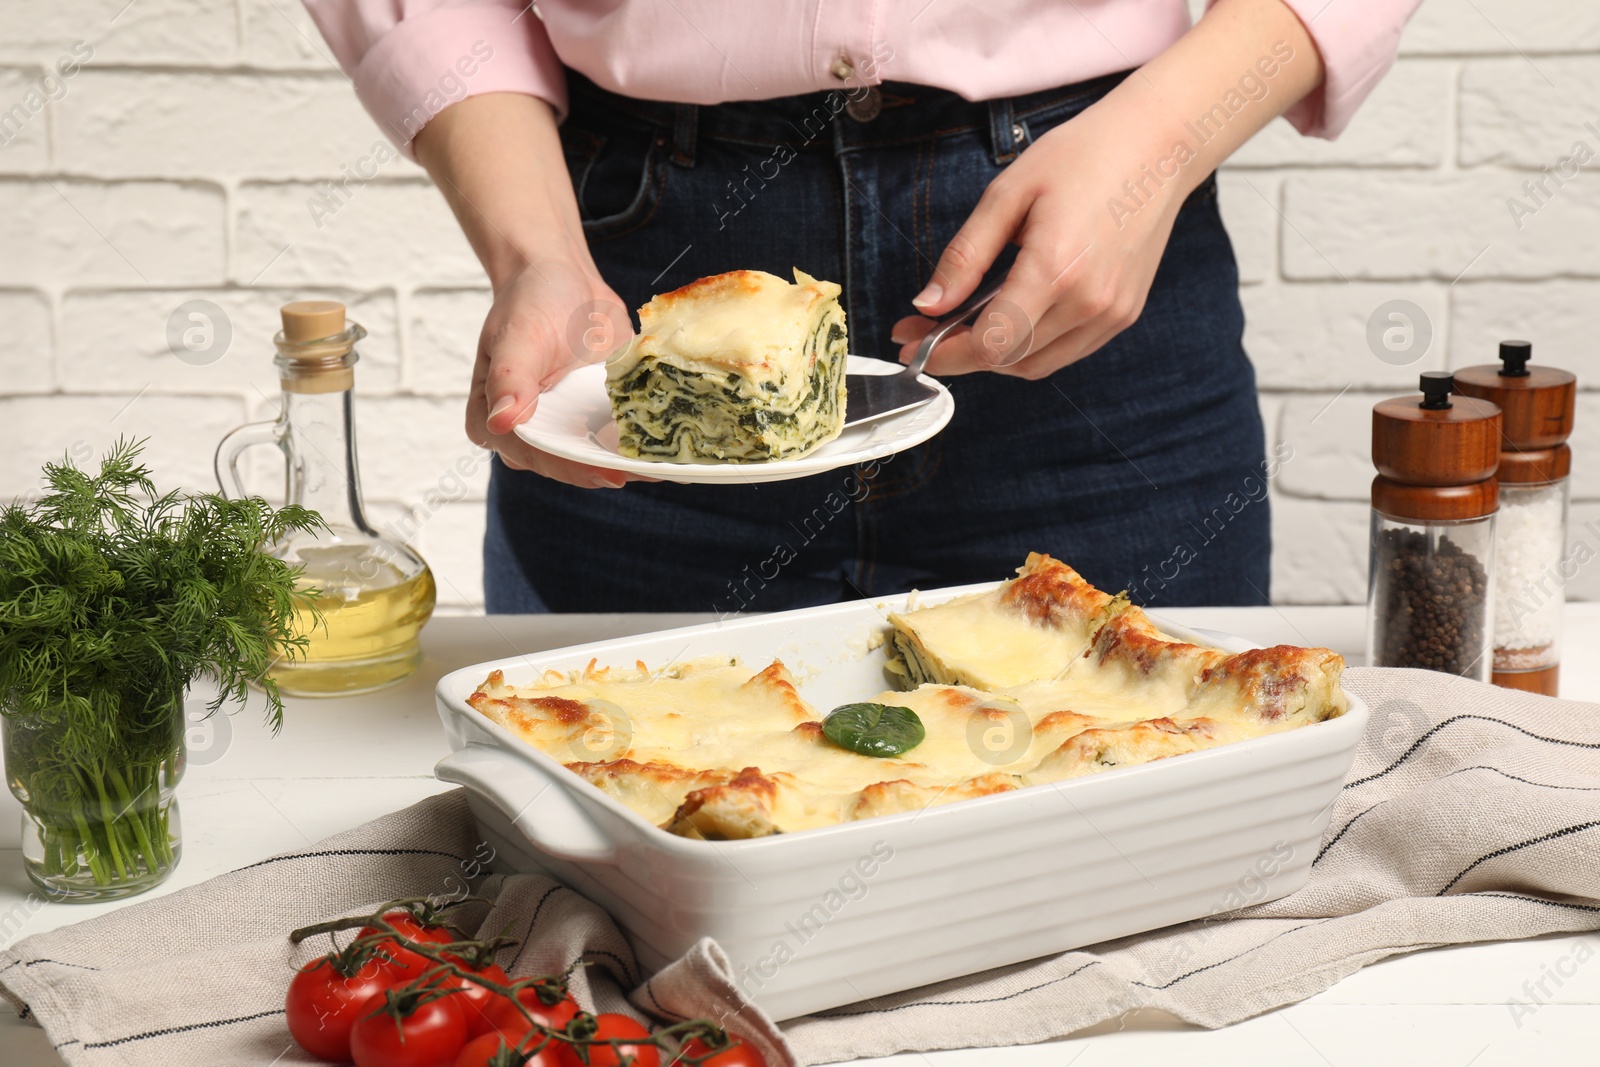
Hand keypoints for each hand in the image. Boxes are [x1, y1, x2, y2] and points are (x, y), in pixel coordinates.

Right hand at [467, 257, 645, 487]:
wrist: (561, 279)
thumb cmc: (531, 301)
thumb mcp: (518, 334)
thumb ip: (509, 378)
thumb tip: (501, 422)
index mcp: (492, 420)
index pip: (535, 454)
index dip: (572, 468)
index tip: (611, 474)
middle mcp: (526, 434)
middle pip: (567, 463)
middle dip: (607, 469)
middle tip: (649, 473)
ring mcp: (561, 430)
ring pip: (594, 457)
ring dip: (629, 463)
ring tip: (667, 467)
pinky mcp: (591, 421)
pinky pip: (614, 439)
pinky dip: (639, 443)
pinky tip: (670, 450)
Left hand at [890, 99, 1183, 380]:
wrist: (1157, 145)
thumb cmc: (1084, 156)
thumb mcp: (1007, 194)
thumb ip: (964, 256)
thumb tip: (927, 305)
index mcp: (1056, 269)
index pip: (989, 344)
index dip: (943, 353)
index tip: (910, 342)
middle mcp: (1089, 302)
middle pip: (1008, 361)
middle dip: (959, 352)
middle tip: (927, 327)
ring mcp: (1111, 314)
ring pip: (1036, 365)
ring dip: (995, 354)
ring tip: (966, 322)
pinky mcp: (1123, 314)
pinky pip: (1065, 351)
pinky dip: (1030, 346)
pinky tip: (1011, 316)